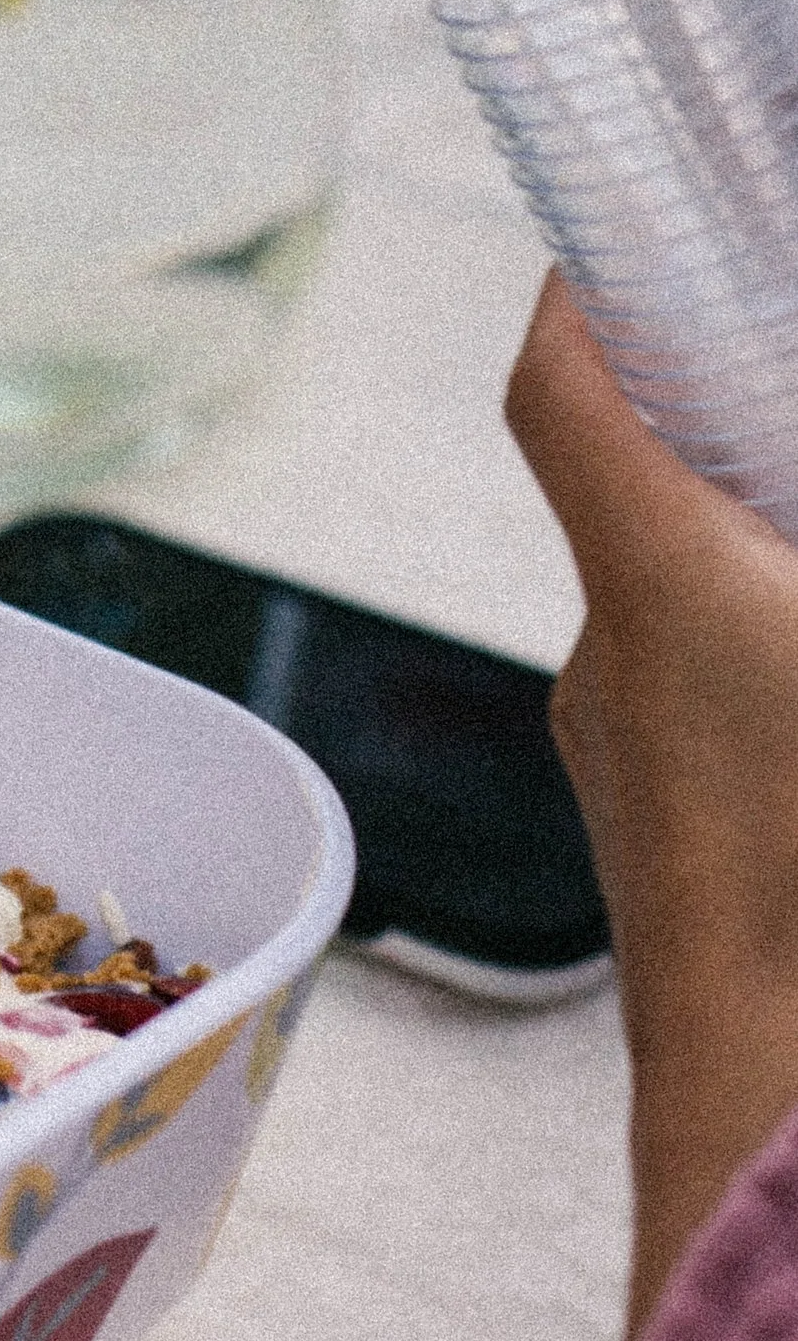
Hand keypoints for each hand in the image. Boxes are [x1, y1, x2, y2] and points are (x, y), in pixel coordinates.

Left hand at [507, 275, 797, 1333]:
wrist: (771, 1113)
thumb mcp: (793, 624)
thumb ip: (773, 538)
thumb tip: (772, 520)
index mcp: (665, 583)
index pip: (566, 386)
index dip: (593, 287)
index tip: (642, 227)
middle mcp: (616, 661)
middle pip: (648, 489)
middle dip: (739, 428)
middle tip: (785, 378)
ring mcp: (631, 762)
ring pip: (689, 605)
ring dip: (762, 560)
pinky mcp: (668, 843)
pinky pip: (711, 704)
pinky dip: (769, 661)